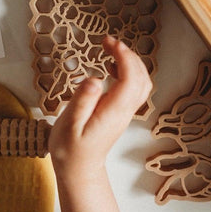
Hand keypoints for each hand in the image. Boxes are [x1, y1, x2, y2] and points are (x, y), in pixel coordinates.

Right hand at [49, 36, 151, 174]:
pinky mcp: (120, 113)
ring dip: (130, 63)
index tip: (110, 43)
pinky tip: (111, 68)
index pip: (129, 78)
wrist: (79, 170)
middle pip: (141, 78)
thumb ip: (82, 101)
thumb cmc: (71, 149)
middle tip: (109, 42)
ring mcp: (124, 112)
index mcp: (113, 112)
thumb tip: (95, 79)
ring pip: (141, 83)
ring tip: (111, 50)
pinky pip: (133, 89)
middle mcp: (124, 111)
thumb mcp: (69, 125)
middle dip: (129, 55)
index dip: (124, 57)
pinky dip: (128, 73)